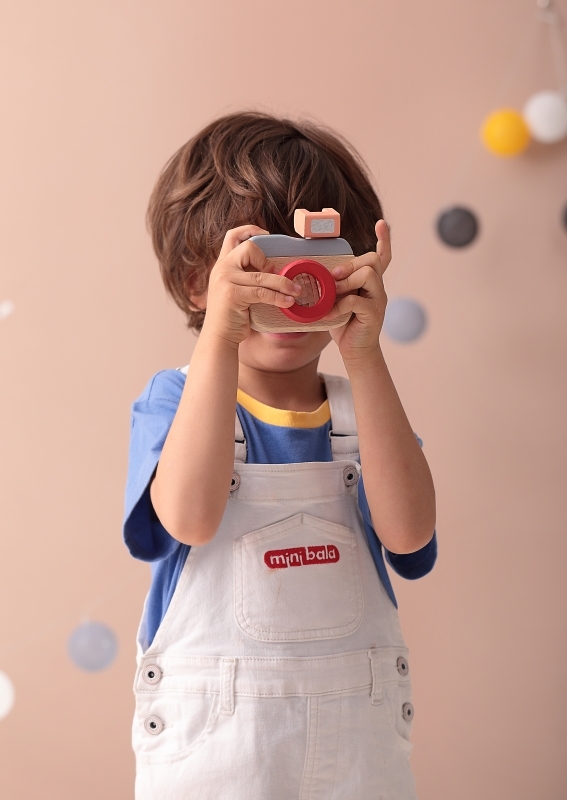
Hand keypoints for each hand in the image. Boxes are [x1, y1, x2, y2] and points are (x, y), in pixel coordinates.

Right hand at [201, 225, 302, 345]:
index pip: (232, 236)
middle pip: (249, 247)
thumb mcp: (236, 290)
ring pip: (262, 274)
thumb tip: (274, 269)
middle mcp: (222, 268)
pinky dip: (278, 297)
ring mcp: (225, 280)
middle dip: (267, 260)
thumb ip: (246, 277)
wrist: (218, 337)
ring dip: (283, 283)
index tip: (267, 234)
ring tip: (296, 291)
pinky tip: (288, 303)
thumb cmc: (232, 316)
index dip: (250, 229)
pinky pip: (262, 292)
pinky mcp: (232, 294)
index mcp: (222, 264)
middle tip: (275, 274)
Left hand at [327, 220, 390, 363]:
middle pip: (372, 260)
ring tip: (333, 294)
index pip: (382, 257)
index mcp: (370, 283)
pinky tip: (331, 314)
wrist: (354, 351)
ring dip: (347, 281)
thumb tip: (320, 272)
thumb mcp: (337, 299)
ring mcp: (378, 300)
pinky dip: (340, 306)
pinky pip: (357, 300)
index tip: (382, 223)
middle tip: (332, 277)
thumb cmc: (344, 324)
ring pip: (369, 274)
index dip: (385, 240)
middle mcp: (378, 288)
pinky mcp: (374, 314)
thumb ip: (334, 285)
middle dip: (350, 265)